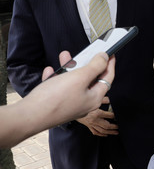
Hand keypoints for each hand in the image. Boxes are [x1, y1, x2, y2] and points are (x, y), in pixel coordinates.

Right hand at [0, 51, 115, 148]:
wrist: (28, 117)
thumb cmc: (55, 99)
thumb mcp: (80, 77)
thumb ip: (95, 66)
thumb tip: (105, 58)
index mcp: (94, 98)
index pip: (107, 78)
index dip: (110, 64)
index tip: (111, 53)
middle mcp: (84, 102)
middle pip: (89, 79)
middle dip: (85, 63)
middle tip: (84, 52)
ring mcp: (69, 104)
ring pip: (73, 81)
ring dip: (69, 68)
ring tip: (64, 56)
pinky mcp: (56, 104)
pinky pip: (59, 87)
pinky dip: (56, 77)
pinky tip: (50, 71)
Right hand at [76, 96, 117, 135]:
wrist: (72, 109)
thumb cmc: (83, 103)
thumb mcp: (95, 100)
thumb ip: (104, 100)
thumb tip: (111, 100)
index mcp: (97, 113)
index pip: (109, 115)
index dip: (115, 116)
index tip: (119, 116)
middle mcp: (94, 120)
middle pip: (106, 126)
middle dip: (114, 127)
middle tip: (119, 127)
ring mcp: (91, 124)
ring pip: (102, 131)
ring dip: (110, 132)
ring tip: (116, 132)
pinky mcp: (88, 126)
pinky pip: (96, 132)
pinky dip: (101, 134)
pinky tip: (106, 135)